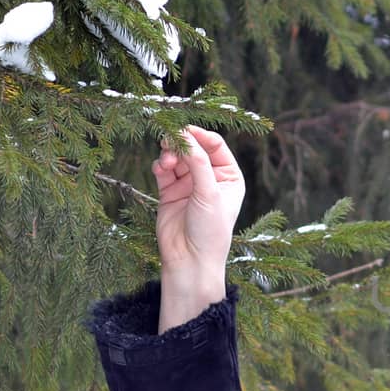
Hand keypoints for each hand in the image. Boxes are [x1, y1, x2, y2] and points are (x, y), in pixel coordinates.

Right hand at [151, 124, 245, 278]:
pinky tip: (160, 169)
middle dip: (180, 144)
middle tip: (168, 142)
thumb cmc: (209, 230)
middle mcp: (210, 179)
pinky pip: (163, 170)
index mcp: (229, 177)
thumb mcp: (209, 193)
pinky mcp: (170, 192)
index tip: (183, 130)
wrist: (189, 260)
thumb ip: (198, 162)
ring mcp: (189, 185)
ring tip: (166, 162)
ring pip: (176, 157)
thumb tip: (184, 135)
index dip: (199, 135)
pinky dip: (160, 165)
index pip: (215, 146)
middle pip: (194, 148)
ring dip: (169, 155)